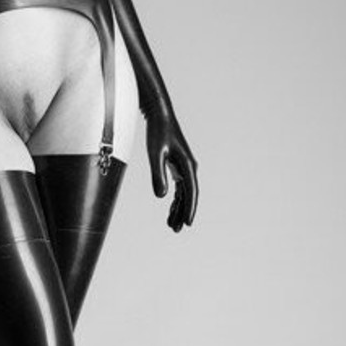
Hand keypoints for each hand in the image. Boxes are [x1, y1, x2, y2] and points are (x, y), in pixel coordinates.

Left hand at [145, 112, 197, 232]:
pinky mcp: (176, 166)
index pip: (190, 192)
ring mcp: (184, 167)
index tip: (187, 223)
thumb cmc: (157, 132)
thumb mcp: (155, 154)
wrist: (159, 115)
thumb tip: (161, 196)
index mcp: (187, 165)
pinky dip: (174, 199)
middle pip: (188, 196)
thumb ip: (158, 175)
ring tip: (171, 225)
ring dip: (178, 208)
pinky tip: (169, 209)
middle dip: (183, 213)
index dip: (189, 208)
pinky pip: (179, 187)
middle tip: (176, 229)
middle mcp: (189, 167)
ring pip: (183, 193)